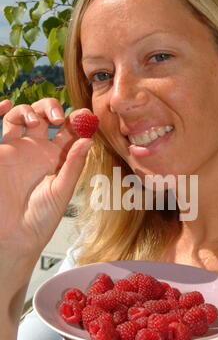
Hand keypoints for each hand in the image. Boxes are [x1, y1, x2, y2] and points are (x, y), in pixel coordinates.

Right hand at [0, 98, 93, 257]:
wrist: (14, 234)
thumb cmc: (40, 219)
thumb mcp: (62, 190)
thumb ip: (73, 164)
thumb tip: (88, 140)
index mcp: (59, 159)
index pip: (70, 131)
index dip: (79, 120)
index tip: (87, 115)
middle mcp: (39, 150)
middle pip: (47, 117)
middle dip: (53, 109)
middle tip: (61, 119)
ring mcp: (19, 149)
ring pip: (24, 115)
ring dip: (32, 108)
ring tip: (38, 119)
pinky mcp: (1, 151)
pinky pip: (2, 124)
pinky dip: (2, 110)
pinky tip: (6, 105)